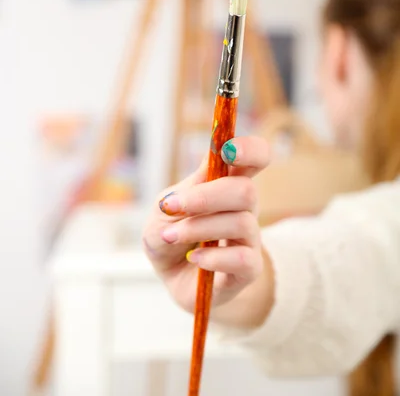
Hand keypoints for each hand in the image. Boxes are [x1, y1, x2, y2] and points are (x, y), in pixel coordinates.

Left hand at [142, 136, 274, 328]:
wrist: (170, 278)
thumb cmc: (169, 236)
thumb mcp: (163, 210)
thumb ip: (184, 190)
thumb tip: (207, 167)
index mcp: (227, 183)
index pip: (256, 157)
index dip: (250, 148)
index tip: (226, 149)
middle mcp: (244, 208)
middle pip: (246, 190)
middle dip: (206, 197)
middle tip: (171, 207)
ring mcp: (249, 238)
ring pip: (240, 223)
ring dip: (198, 228)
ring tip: (170, 236)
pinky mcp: (248, 268)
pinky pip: (241, 258)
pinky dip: (212, 256)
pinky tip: (193, 257)